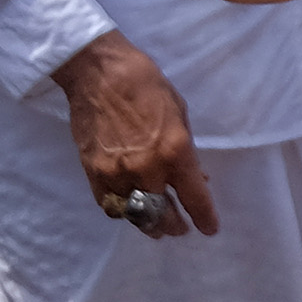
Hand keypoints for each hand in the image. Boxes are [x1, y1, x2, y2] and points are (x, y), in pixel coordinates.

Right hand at [52, 30, 220, 236]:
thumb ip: (187, 151)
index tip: (208, 228)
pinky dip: (122, 210)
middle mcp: (147, 169)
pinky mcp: (92, 171)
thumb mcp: (180, 115)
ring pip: (135, 215)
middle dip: (174, 226)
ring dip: (148, 223)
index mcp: (175, 153)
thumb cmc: (147, 86)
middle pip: (163, 216)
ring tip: (155, 225)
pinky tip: (129, 208)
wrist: (99, 73)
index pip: (195, 199)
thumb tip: (195, 178)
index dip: (205, 219)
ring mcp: (117, 173)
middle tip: (179, 228)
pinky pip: (109, 204)